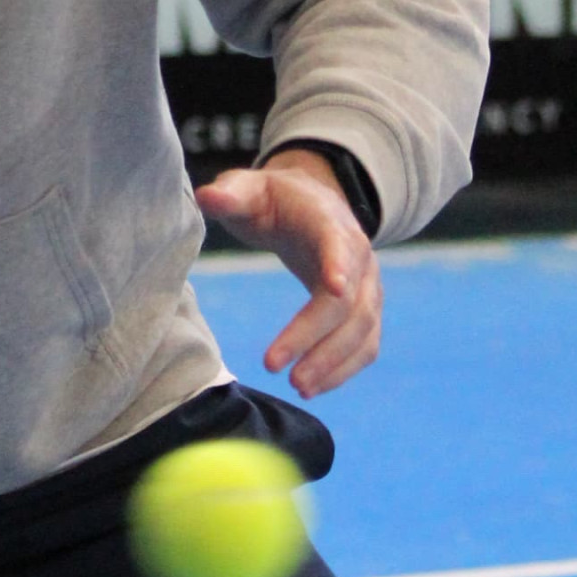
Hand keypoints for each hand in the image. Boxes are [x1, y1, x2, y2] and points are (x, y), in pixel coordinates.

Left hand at [195, 150, 381, 398]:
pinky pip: (365, 345)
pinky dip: (344, 369)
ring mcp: (368, 286)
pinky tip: (313, 387)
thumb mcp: (249, 188)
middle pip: (349, 302)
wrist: (311, 203)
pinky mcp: (365, 310)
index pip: (340, 246)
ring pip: (363, 330)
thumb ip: (231, 195)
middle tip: (280, 370)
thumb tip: (208, 196)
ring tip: (299, 388)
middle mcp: (359, 256)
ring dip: (335, 363)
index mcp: (330, 222)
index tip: (332, 288)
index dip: (339, 267)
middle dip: (318, 338)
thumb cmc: (273, 199)